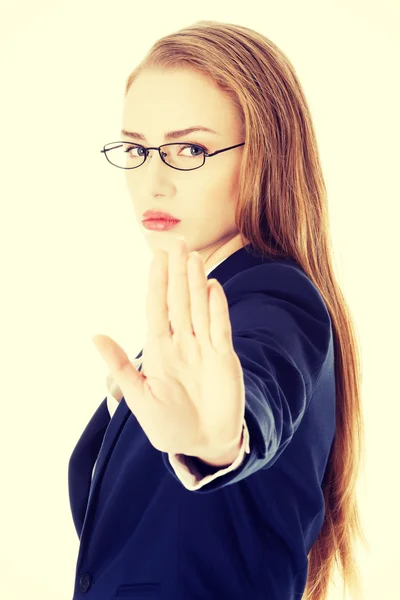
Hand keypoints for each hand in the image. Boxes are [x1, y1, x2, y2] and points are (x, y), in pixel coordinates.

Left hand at [92, 237, 244, 456]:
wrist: (202, 443)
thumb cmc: (167, 425)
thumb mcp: (138, 397)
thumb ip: (120, 366)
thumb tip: (95, 336)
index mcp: (159, 349)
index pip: (156, 308)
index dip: (156, 282)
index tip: (156, 256)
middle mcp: (182, 343)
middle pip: (178, 301)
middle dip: (177, 273)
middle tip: (178, 243)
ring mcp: (204, 348)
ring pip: (199, 309)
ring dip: (196, 284)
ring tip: (193, 258)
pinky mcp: (224, 358)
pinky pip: (219, 328)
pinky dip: (217, 309)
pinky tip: (213, 288)